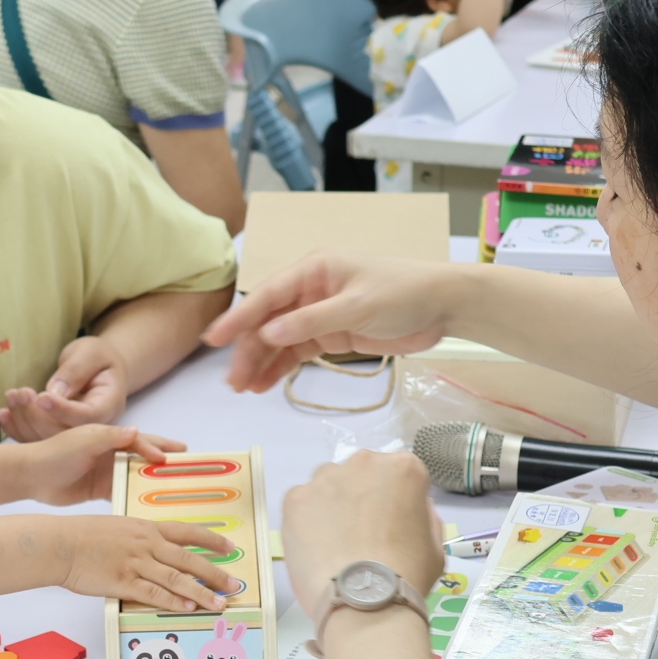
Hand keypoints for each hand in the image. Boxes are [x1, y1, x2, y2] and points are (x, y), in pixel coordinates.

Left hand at [0, 335, 128, 440]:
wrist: (99, 370)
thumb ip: (77, 370)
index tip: (41, 396)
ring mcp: (76, 436)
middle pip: (65, 433)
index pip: (88, 417)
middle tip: (19, 393)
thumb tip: (55, 392)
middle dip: (37, 416)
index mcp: (109, 405)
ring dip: (24, 421)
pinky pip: (38, 439)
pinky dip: (17, 429)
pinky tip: (3, 414)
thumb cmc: (98, 358)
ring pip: (48, 440)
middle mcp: (94, 428)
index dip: (63, 410)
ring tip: (11, 397)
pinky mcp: (59, 436)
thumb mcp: (91, 353)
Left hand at [14, 422, 189, 505]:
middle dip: (163, 460)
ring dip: (152, 480)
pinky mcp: (98, 490)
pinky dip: (136, 498)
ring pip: (135, 475)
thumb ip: (111, 437)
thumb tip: (138, 432)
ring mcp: (106, 472)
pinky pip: (123, 493)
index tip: (171, 457)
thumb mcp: (85, 440)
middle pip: (143, 456)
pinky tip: (150, 506)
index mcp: (108, 437)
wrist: (31, 475)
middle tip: (187, 465)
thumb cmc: (56, 453)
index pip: (139, 440)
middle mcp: (110, 453)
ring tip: (175, 488)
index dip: (157, 447)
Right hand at [59, 517, 239, 612]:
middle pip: (189, 559)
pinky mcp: (123, 582)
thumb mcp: (118, 527)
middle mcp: (146, 544)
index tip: (229, 548)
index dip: (211, 541)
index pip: (187, 532)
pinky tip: (187, 608)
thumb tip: (155, 548)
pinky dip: (173, 601)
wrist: (60, 544)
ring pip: (177, 579)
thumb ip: (139, 538)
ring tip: (218, 604)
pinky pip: (154, 593)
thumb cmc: (83, 535)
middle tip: (232, 585)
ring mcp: (136, 563)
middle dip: (215, 573)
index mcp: (146, 528)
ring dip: (200, 593)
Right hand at [203, 252, 457, 392]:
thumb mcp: (356, 306)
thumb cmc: (404, 293)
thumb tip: (268, 334)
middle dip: (249, 350)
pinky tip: (265, 384)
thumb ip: (311, 321)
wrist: (443, 306)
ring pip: (280, 340)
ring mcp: (320, 313)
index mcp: (314, 271)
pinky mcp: (333, 334)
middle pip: (269, 321)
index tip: (214, 339)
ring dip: (262, 362)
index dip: (238, 318)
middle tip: (234, 381)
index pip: (267, 295)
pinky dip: (282, 367)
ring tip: (244, 388)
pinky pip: (298, 352)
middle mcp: (310, 290)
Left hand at [280, 451, 445, 633]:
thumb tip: (409, 507)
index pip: (399, 475)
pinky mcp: (296, 498)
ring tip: (335, 544)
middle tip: (362, 535)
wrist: (365, 602)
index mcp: (404, 469)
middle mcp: (364, 462)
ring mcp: (326, 478)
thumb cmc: (408, 574)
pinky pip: (302, 504)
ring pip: (328, 486)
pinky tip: (316, 549)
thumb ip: (423, 515)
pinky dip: (307, 522)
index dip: (394, 501)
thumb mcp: (435, 544)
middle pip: (361, 474)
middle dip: (361, 498)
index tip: (390, 524)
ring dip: (332, 505)